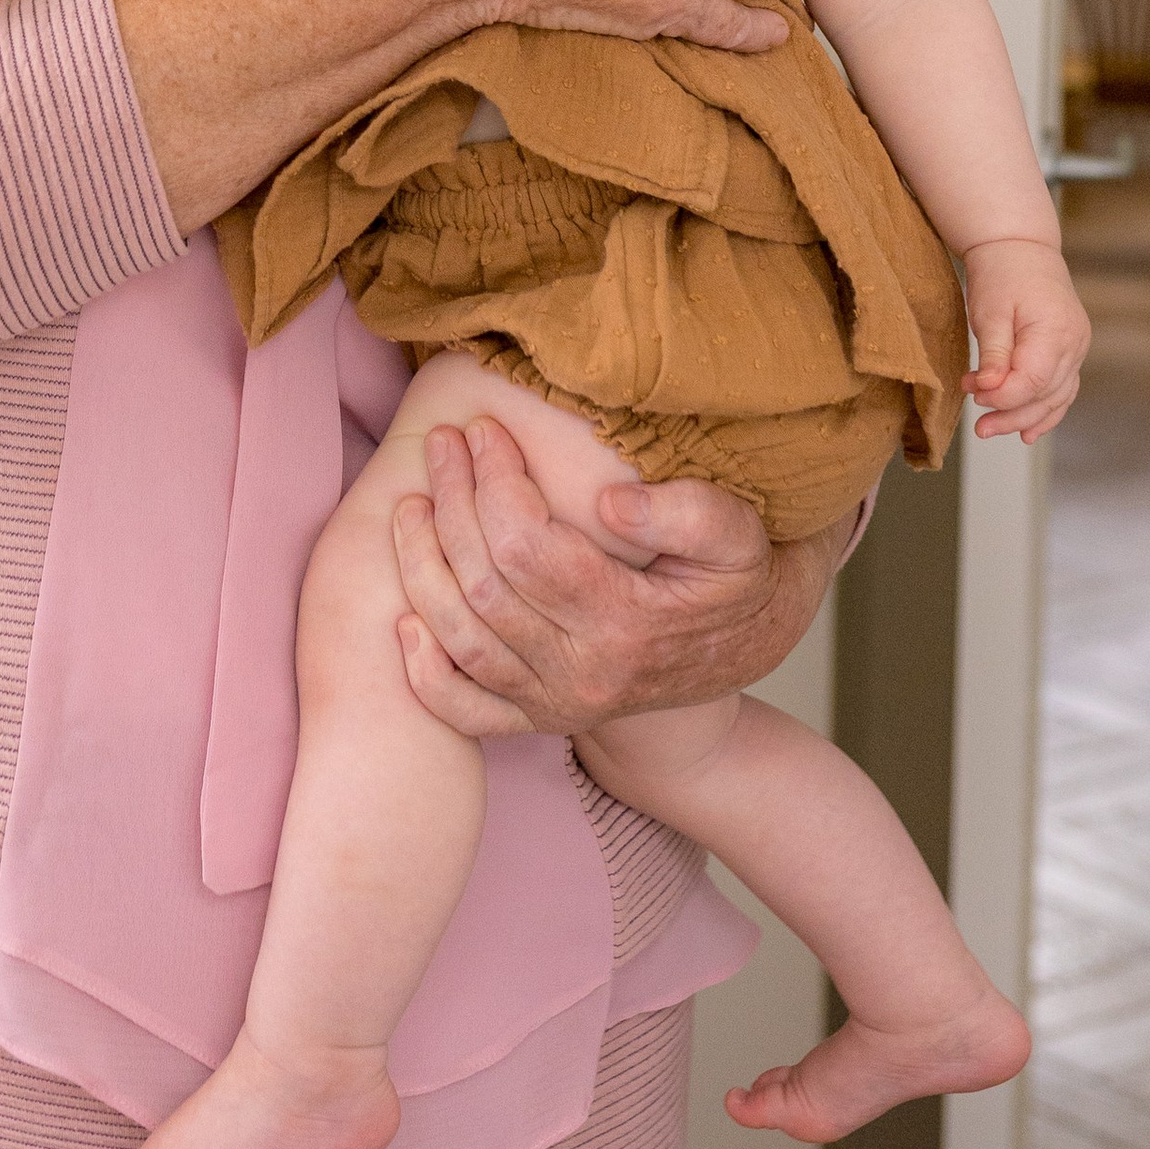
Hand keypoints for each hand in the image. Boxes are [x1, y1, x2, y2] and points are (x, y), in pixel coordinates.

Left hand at [389, 414, 841, 736]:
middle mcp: (584, 674)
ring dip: (422, 570)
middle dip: (451, 506)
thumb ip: (686, 513)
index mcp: (627, 623)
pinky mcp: (539, 718)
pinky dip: (425, 674)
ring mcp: (556, 703)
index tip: (484, 430)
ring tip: (412, 504)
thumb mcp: (735, 537)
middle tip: (443, 445)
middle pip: (484, 588)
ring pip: (462, 642)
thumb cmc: (733, 578)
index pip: (528, 548)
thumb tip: (610, 504)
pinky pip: (465, 711)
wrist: (744, 647)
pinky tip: (404, 620)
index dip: (494, 483)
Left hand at [964, 236, 1088, 443]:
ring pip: (1056, 397)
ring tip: (993, 430)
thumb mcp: (990, 310)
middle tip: (979, 428)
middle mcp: (1074, 344)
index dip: (1003, 396)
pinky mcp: (1070, 351)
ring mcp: (1077, 348)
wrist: (1021, 247)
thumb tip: (990, 391)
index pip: (1033, 381)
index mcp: (1056, 331)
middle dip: (1010, 415)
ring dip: (1025, 418)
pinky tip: (1028, 432)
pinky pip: (1063, 389)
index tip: (973, 393)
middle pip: (1046, 395)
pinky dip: (1046, 411)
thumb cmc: (1002, 273)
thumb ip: (995, 353)